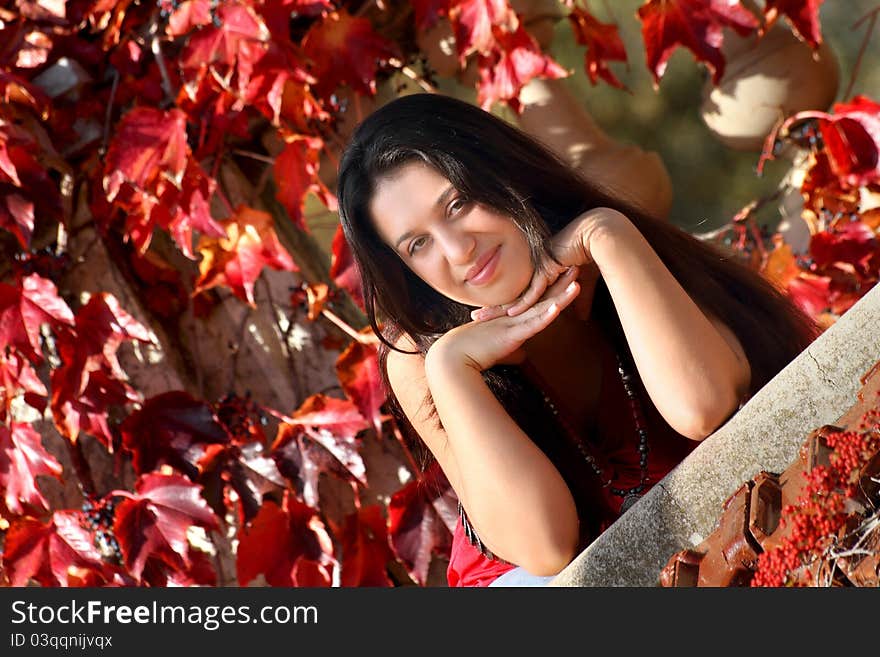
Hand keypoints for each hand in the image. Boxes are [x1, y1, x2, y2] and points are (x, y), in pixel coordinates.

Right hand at [427, 267, 581, 371]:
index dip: (553, 287)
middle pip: (544, 296)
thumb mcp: (498, 350)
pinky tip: (560, 306)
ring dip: (561, 293)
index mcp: (515, 318)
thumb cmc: (472, 352)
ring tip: (576, 278)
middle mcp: (516, 316)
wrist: (453, 356)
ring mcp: (515, 323)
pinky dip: (547, 314)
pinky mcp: (512, 334)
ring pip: (543, 306)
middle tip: (577, 262)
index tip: (567, 274)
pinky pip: (534, 323)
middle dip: (561, 281)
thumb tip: (522, 358)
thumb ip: (512, 351)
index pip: (538, 300)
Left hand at [472, 209, 619, 321]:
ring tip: (480, 318)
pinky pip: (534, 291)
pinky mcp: (548, 270)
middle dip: (493, 308)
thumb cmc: (589, 256)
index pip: (518, 294)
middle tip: (475, 317)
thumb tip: (583, 317)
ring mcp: (539, 271)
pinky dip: (525, 303)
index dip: (503, 305)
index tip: (489, 314)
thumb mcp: (583, 285)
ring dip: (499, 309)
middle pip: (510, 295)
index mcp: (539, 274)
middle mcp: (535, 272)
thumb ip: (580, 301)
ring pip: (516, 295)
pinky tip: (512, 313)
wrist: (596, 237)